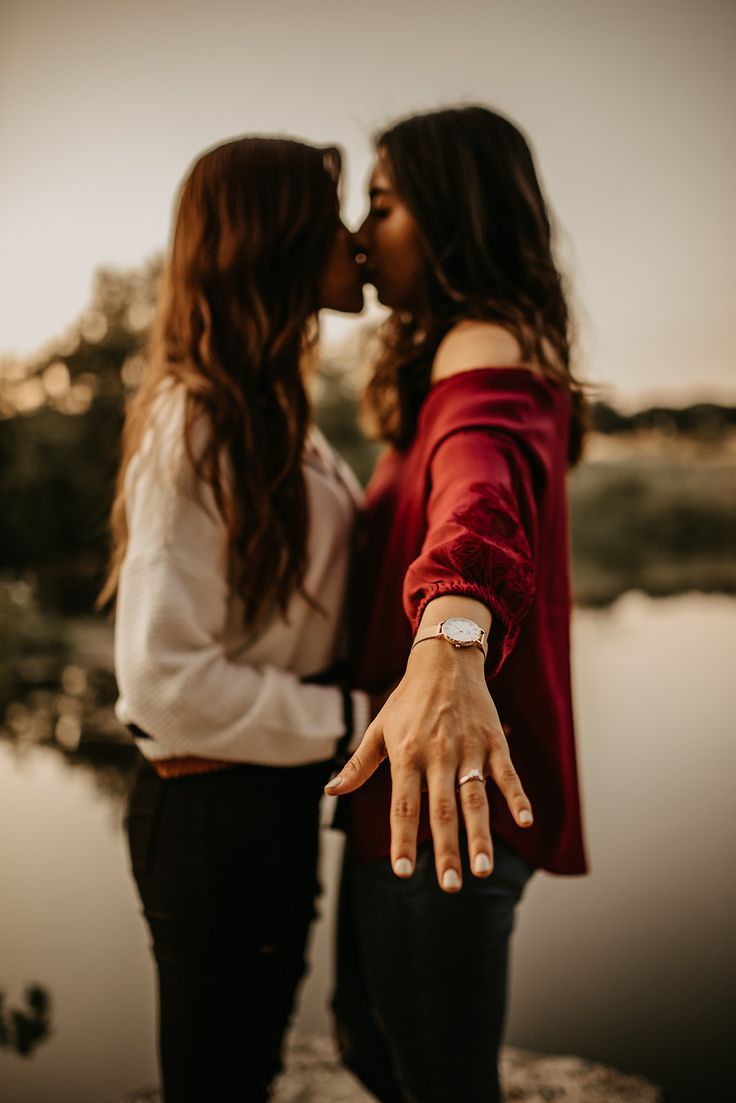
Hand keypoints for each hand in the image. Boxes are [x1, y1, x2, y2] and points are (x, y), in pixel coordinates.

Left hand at [324, 641, 532, 891]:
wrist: (444, 659)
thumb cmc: (407, 700)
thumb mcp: (379, 728)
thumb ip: (359, 764)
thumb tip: (331, 791)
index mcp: (406, 754)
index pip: (403, 805)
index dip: (402, 840)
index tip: (403, 873)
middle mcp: (437, 754)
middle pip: (442, 810)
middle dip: (446, 850)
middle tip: (451, 886)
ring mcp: (468, 748)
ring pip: (475, 798)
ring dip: (481, 835)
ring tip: (483, 870)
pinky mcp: (493, 741)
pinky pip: (506, 773)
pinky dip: (516, 797)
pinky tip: (524, 822)